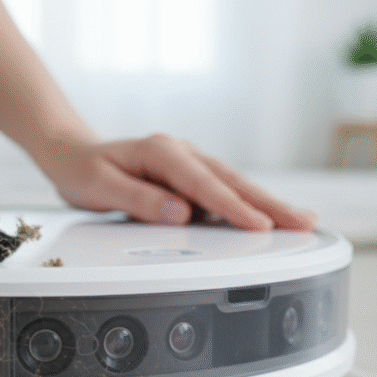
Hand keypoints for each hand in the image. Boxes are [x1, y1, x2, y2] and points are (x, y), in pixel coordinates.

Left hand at [38, 134, 316, 230]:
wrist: (73, 154)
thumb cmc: (83, 170)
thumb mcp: (100, 187)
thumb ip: (139, 200)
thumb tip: (180, 214)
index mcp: (161, 152)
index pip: (204, 184)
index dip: (233, 206)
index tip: (259, 225)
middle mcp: (181, 152)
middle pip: (231, 180)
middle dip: (269, 204)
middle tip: (304, 222)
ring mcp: (188, 163)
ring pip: (233, 184)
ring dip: (267, 203)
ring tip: (301, 221)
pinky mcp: (190, 177)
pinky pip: (223, 191)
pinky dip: (248, 204)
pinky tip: (270, 219)